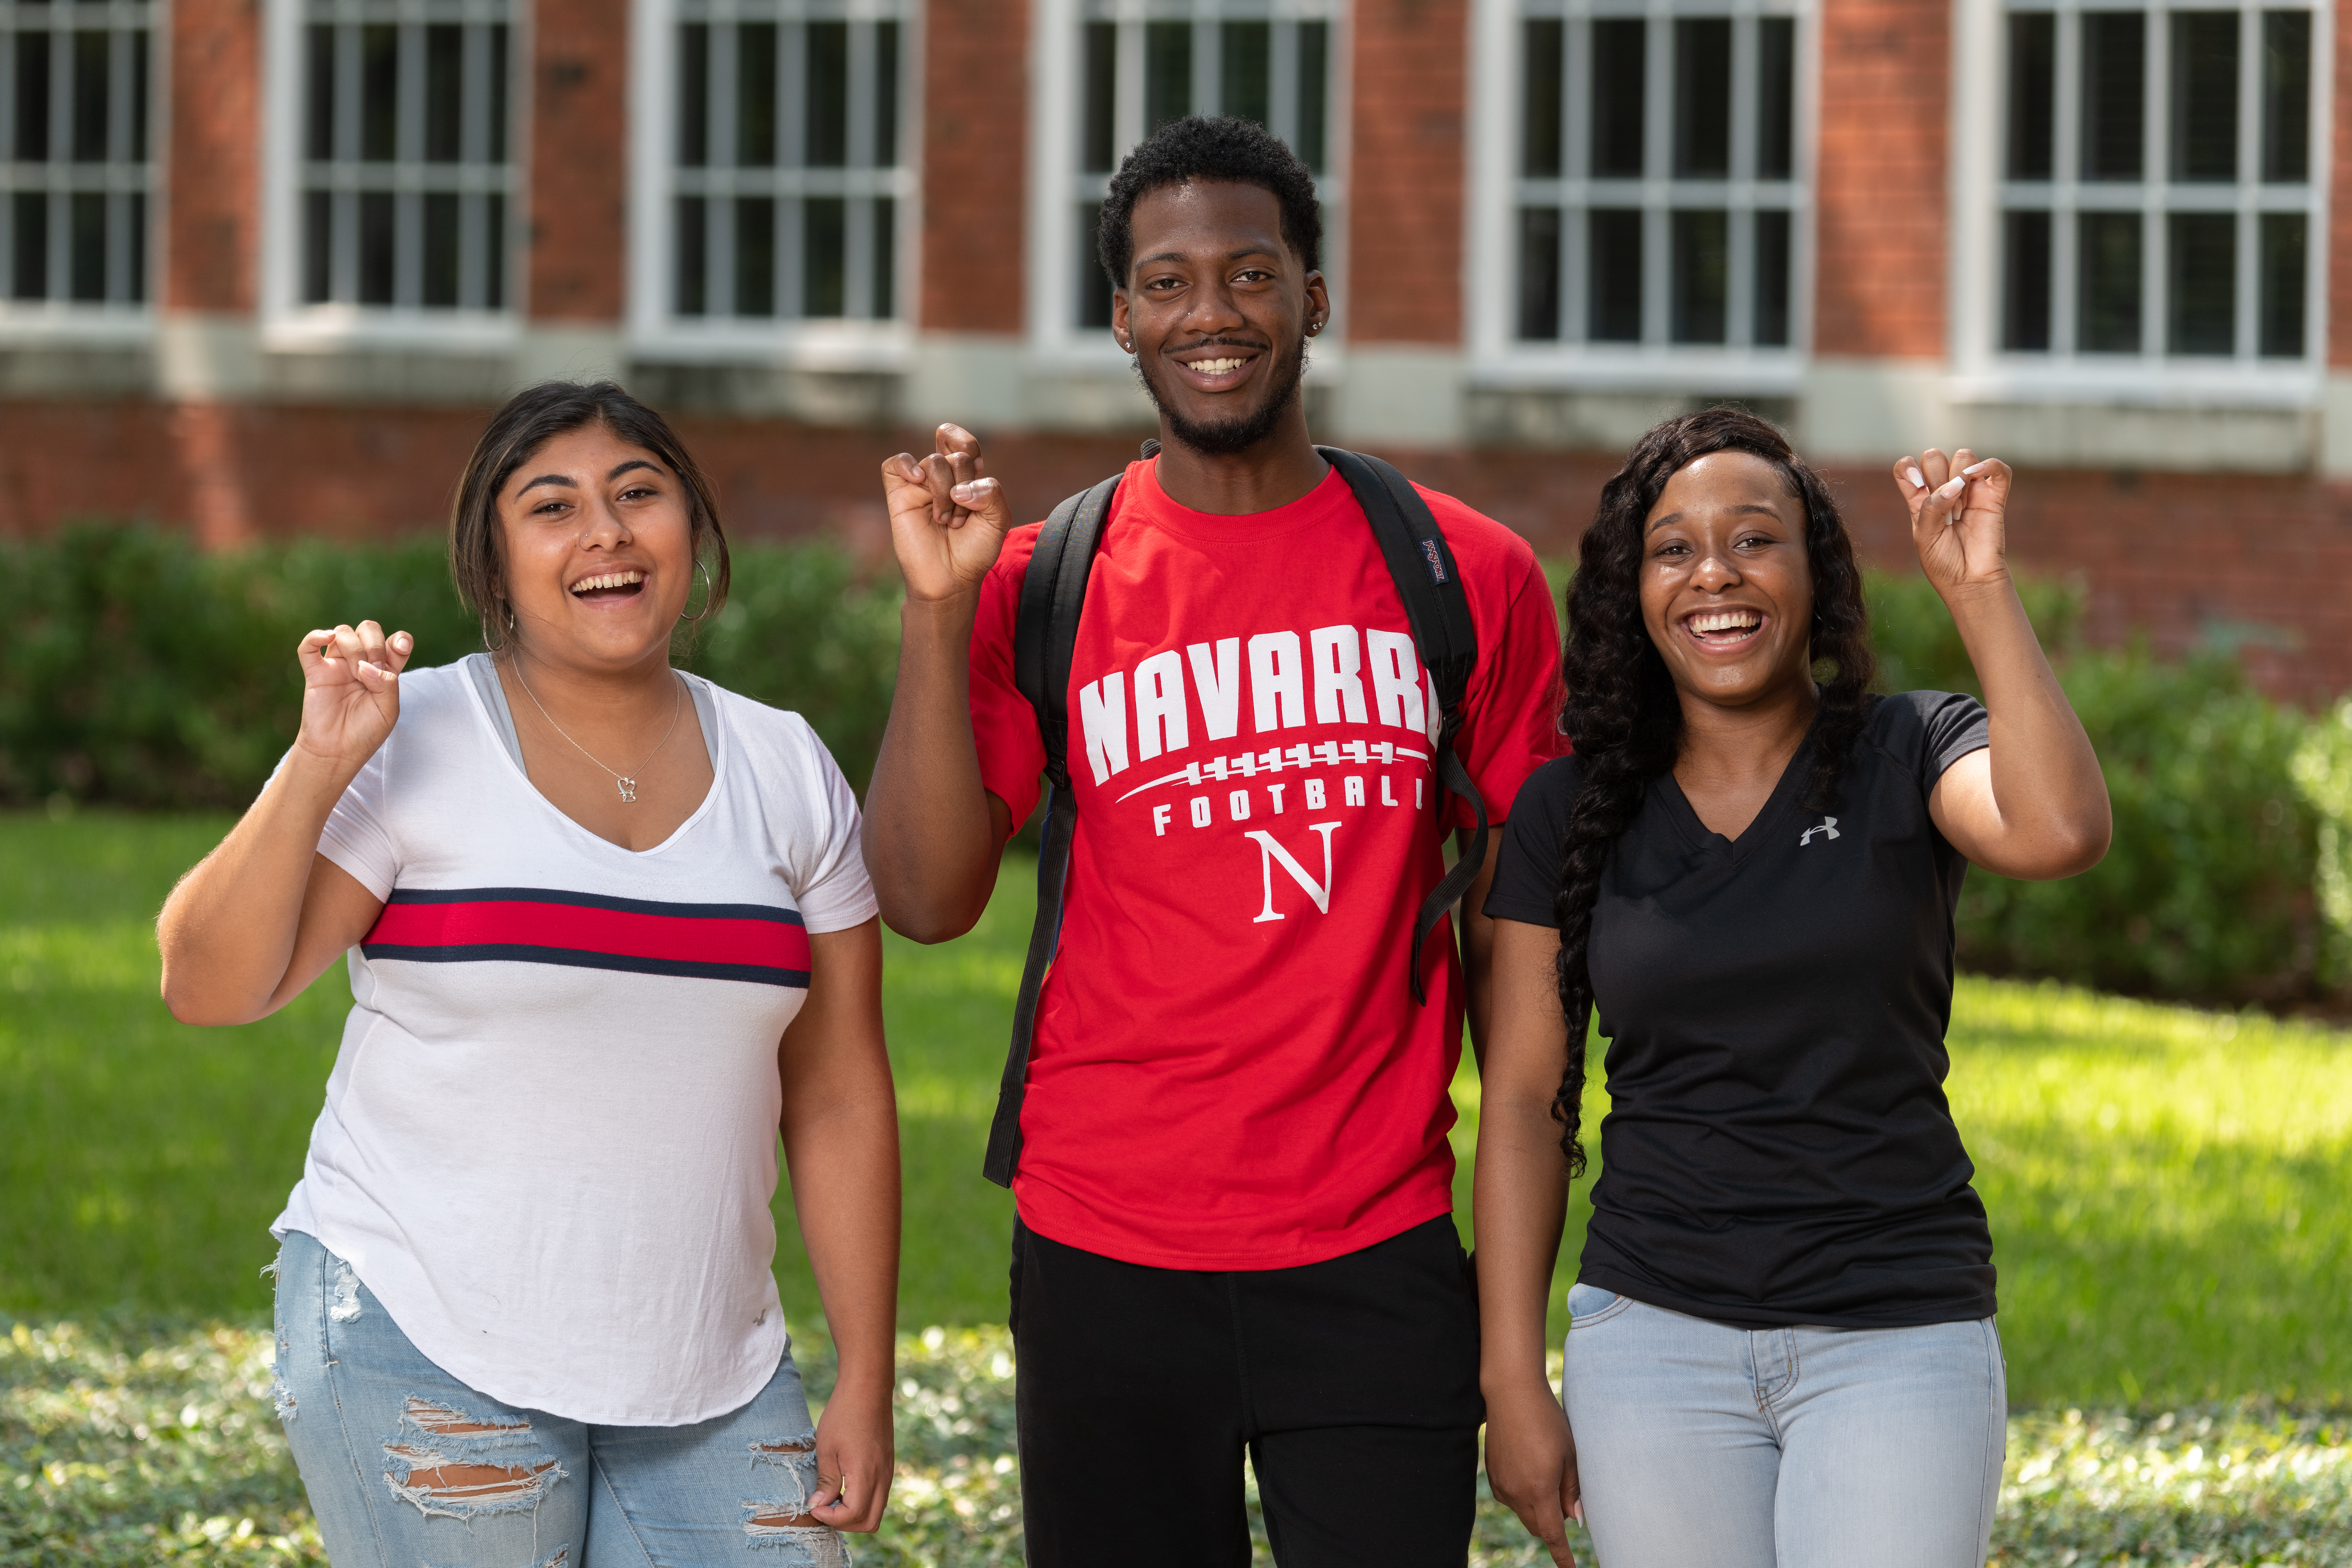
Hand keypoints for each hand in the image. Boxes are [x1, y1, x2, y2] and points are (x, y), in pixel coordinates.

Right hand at [293, 622, 411, 776]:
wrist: (337, 752)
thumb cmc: (365, 732)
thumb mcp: (388, 710)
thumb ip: (386, 684)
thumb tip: (367, 665)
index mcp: (384, 671)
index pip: (395, 642)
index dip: (400, 639)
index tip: (400, 647)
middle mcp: (361, 663)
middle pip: (368, 630)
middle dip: (374, 644)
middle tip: (374, 669)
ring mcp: (337, 665)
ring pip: (343, 632)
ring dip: (354, 647)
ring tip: (356, 674)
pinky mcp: (315, 672)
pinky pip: (308, 646)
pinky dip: (315, 636)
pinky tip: (327, 637)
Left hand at [806, 1387, 891, 1533]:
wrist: (868, 1388)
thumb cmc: (844, 1414)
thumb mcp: (827, 1448)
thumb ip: (826, 1481)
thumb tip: (819, 1506)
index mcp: (866, 1474)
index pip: (853, 1516)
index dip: (831, 1518)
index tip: (814, 1506)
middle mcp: (882, 1477)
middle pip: (870, 1522)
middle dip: (844, 1523)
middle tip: (824, 1507)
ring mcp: (888, 1472)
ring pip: (876, 1511)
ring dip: (854, 1514)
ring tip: (833, 1497)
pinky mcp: (887, 1466)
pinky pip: (879, 1496)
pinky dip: (862, 1501)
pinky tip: (845, 1486)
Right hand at [880, 423, 1014, 603]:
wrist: (951, 579)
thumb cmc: (974, 550)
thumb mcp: (997, 520)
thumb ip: (991, 492)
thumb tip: (958, 488)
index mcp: (966, 478)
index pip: (964, 443)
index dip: (968, 445)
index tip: (977, 469)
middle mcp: (942, 478)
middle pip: (955, 456)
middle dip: (965, 486)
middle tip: (961, 518)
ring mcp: (919, 485)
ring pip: (933, 462)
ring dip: (945, 493)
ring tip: (945, 520)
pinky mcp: (899, 495)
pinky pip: (894, 464)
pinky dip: (906, 465)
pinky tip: (917, 480)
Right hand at [1483, 1380, 1583, 1566]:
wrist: (1511, 1393)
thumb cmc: (1547, 1420)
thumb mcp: (1569, 1454)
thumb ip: (1572, 1490)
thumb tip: (1575, 1518)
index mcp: (1539, 1489)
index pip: (1553, 1534)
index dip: (1562, 1555)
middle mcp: (1517, 1492)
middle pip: (1537, 1526)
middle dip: (1552, 1525)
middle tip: (1565, 1500)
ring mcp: (1501, 1484)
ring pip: (1523, 1512)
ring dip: (1537, 1508)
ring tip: (1547, 1474)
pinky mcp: (1492, 1473)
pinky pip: (1509, 1497)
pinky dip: (1522, 1495)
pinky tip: (1528, 1470)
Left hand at [1893, 448, 2014, 597]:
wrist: (1969, 581)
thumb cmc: (1943, 562)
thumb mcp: (1924, 536)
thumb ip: (1932, 507)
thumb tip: (1955, 483)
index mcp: (1920, 499)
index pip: (1906, 467)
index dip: (1907, 468)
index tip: (1917, 484)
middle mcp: (1944, 490)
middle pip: (1934, 457)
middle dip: (1936, 477)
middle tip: (1943, 509)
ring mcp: (1970, 491)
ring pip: (1963, 457)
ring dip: (1959, 479)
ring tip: (1960, 511)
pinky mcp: (1994, 497)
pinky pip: (1998, 469)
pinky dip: (1989, 465)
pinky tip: (1977, 476)